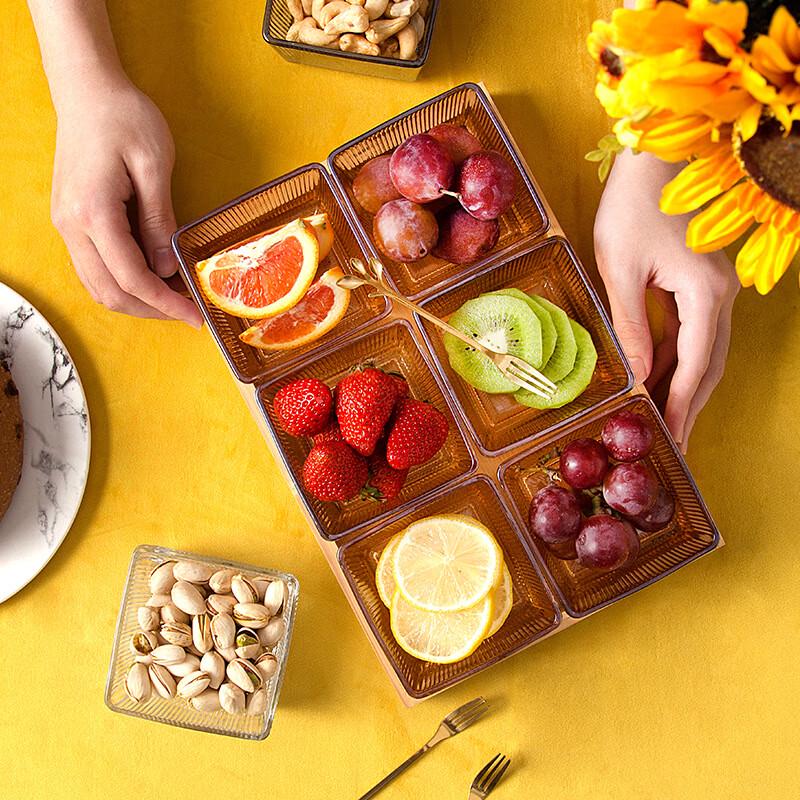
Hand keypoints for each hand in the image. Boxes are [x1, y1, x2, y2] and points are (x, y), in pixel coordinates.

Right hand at [50, 79, 201, 325]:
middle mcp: (72, 225)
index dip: (165, 304)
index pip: (131, 278)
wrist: (88, 91)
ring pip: (98, 286)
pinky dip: (122, 283)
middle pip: (111, 292)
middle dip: (152, 310)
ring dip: (137, 301)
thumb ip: (160, 221)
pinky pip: (94, 269)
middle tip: (188, 312)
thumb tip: (167, 267)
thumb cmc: (124, 117)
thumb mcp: (154, 166)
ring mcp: (66, 225)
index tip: (195, 317)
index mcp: (93, 213)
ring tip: (174, 298)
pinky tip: (152, 278)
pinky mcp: (71, 221)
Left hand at [594, 150, 738, 450]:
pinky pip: (692, 330)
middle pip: (709, 365)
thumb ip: (629, 324)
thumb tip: (633, 373)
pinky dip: (675, 357)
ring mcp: (715, 287)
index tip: (671, 438)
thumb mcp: (619, 268)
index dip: (682, 405)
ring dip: (682, 384)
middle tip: (673, 441)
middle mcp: (721, 294)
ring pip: (703, 350)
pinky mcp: (701, 281)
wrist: (655, 154)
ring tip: (660, 418)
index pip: (694, 365)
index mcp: (705, 293)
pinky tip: (653, 376)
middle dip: (690, 405)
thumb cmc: (633, 203)